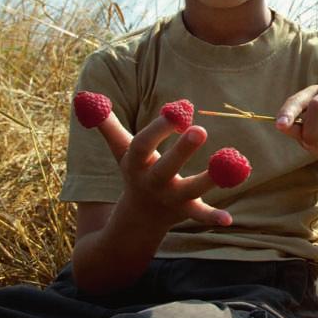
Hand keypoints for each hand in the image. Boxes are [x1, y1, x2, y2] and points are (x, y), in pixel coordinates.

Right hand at [96, 111, 232, 228]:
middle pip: (166, 167)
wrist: (136, 218)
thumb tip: (85, 98)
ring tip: (232, 164)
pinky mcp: (186, 211)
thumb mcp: (120, 149)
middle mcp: (152, 182)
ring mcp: (170, 198)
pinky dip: (213, 218)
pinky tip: (228, 219)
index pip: (144, 144)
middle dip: (182, 151)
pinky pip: (200, 215)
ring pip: (190, 190)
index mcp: (137, 164)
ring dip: (209, 179)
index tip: (178, 110)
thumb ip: (108, 124)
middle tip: (201, 129)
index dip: (159, 128)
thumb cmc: (134, 171)